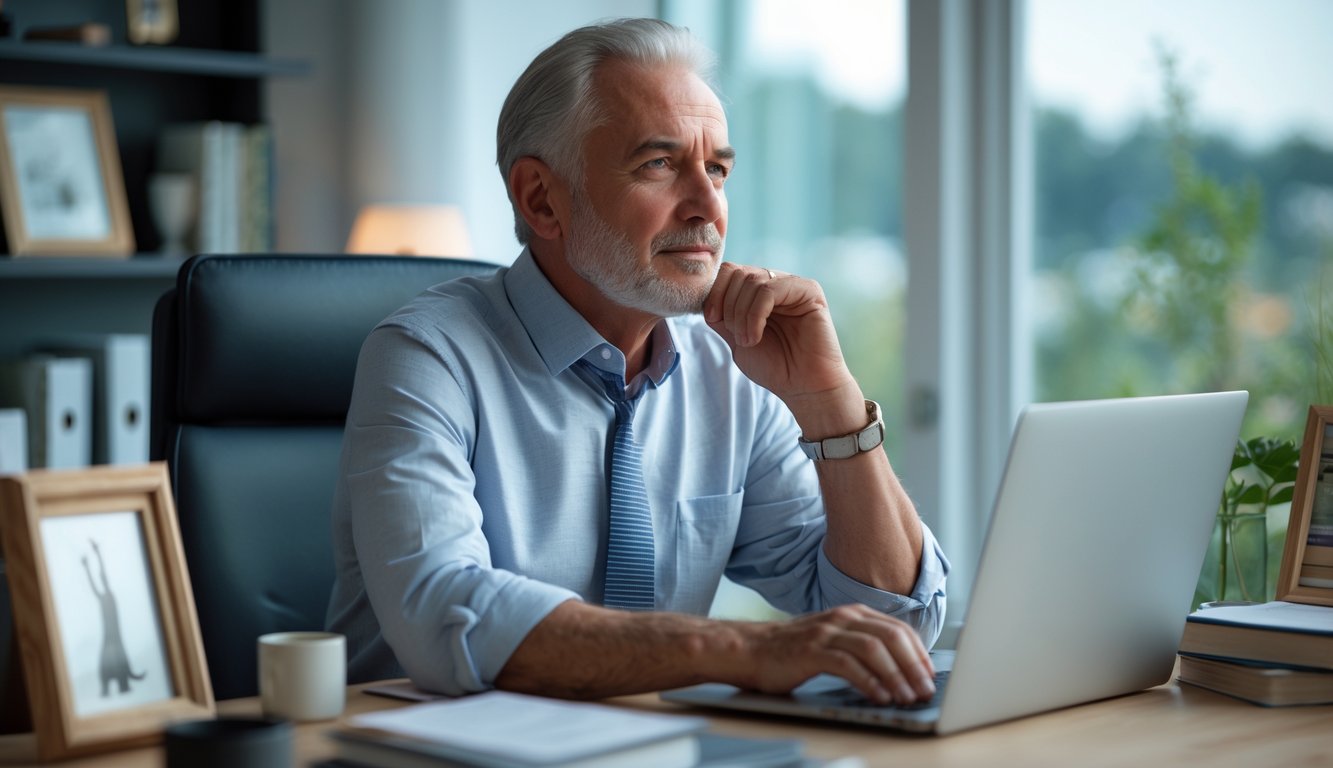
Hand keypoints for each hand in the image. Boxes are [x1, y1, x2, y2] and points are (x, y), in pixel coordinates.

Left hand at [702, 263, 853, 402]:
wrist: (803, 387)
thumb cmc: (774, 367)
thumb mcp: (737, 339)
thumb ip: (722, 316)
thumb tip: (705, 298)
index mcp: (759, 292)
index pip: (729, 272)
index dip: (715, 292)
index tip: (713, 319)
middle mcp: (776, 283)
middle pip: (737, 273)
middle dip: (728, 306)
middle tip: (737, 336)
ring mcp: (793, 285)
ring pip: (752, 280)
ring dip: (742, 315)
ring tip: (749, 341)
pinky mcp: (809, 291)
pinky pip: (770, 290)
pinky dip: (755, 315)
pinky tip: (757, 336)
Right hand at [723, 605, 935, 704]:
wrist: (750, 649)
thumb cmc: (793, 650)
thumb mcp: (834, 640)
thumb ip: (862, 646)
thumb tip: (900, 669)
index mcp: (853, 614)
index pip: (898, 629)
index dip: (919, 653)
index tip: (930, 675)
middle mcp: (843, 618)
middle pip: (891, 637)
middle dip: (913, 665)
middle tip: (925, 689)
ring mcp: (826, 632)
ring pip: (874, 649)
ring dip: (895, 675)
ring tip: (906, 696)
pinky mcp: (811, 651)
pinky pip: (848, 664)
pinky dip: (868, 681)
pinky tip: (878, 696)